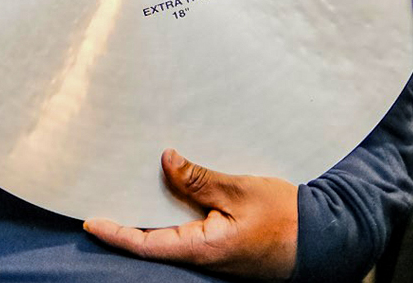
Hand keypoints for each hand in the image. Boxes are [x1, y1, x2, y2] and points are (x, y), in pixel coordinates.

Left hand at [84, 149, 297, 278]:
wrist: (323, 237)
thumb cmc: (285, 217)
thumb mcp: (240, 191)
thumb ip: (200, 178)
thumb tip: (165, 160)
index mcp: (203, 247)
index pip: (149, 243)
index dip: (117, 233)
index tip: (90, 221)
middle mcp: (203, 253)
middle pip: (154, 239)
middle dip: (127, 220)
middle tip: (101, 194)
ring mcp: (213, 250)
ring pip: (171, 232)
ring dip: (149, 211)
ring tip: (125, 184)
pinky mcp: (223, 241)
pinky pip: (189, 226)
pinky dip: (172, 208)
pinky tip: (166, 186)